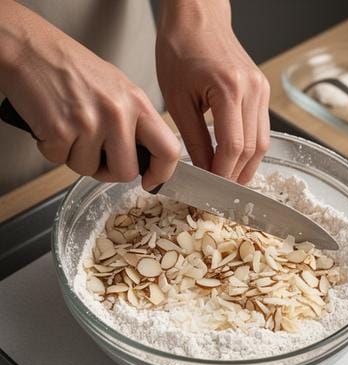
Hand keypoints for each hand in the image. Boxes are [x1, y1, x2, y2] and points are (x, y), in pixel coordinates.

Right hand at [0, 0, 178, 188]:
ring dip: (75, 157)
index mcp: (136, 102)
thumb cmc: (69, 67)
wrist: (27, 47)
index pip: (168, 150)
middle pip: (126, 172)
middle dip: (108, 171)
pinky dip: (52, 148)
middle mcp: (117, 113)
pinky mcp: (60, 130)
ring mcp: (89, 122)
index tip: (151, 181)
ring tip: (69, 128)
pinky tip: (51, 125)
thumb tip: (148, 157)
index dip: (161, 173)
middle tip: (95, 153)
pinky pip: (60, 160)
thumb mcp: (117, 88)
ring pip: (90, 169)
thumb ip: (135, 122)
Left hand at [156, 0, 269, 183]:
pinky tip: (236, 158)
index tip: (211, 188)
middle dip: (236, 175)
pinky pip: (262, 130)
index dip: (223, 173)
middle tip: (220, 190)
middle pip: (252, 150)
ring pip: (262, 144)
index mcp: (228, 89)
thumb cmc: (181, 47)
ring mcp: (261, 90)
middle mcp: (251, 90)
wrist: (197, 17)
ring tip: (229, 179)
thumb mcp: (177, 97)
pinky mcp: (263, 91)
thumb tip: (203, 170)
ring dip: (247, 166)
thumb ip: (193, 138)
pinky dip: (250, 149)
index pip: (233, 146)